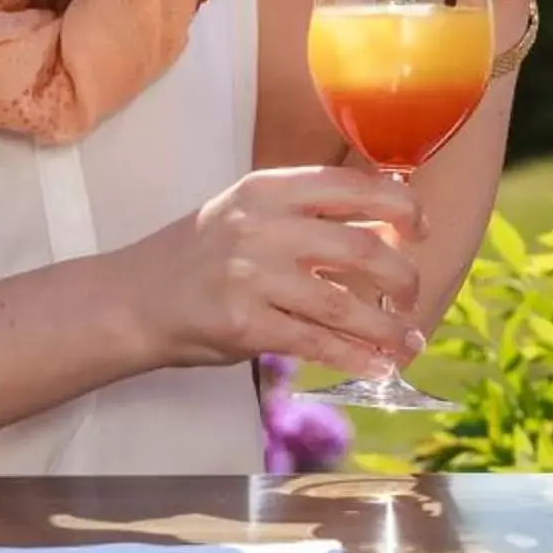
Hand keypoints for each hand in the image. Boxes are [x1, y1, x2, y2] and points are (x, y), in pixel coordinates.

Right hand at [122, 164, 429, 380]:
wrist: (131, 299)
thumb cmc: (199, 256)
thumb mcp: (248, 214)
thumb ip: (307, 217)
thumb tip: (385, 233)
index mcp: (268, 189)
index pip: (352, 187)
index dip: (399, 206)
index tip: (421, 227)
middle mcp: (263, 226)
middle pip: (360, 248)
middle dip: (400, 277)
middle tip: (412, 294)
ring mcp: (253, 277)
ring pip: (345, 306)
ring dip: (386, 329)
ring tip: (408, 341)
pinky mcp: (245, 326)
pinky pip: (316, 343)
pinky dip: (354, 357)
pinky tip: (376, 365)